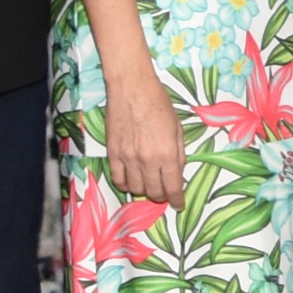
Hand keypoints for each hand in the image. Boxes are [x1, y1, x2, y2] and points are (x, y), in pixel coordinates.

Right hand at [99, 65, 188, 206]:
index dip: (177, 200)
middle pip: (154, 192)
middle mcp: (147, 160)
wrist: (131, 87)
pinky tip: (131, 180)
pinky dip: (126, 184)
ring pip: (136, 189)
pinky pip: (118, 179)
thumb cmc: (159, 103)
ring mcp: (128, 158)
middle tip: (164, 192)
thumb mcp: (178, 128)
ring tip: (148, 184)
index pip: (173, 187)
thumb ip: (178, 153)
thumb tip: (177, 173)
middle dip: (162, 196)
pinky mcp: (113, 153)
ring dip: (144, 190)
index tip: (179, 204)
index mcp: (167, 154)